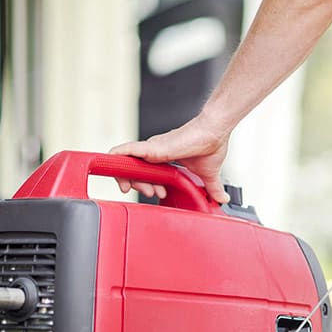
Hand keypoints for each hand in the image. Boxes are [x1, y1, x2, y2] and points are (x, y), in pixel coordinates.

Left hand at [109, 115, 231, 203]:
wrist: (214, 132)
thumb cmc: (211, 145)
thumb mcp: (208, 175)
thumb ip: (212, 188)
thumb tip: (222, 200)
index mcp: (165, 158)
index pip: (146, 172)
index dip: (144, 184)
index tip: (156, 194)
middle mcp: (156, 152)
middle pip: (134, 169)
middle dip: (135, 184)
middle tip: (148, 193)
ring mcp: (153, 149)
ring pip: (129, 163)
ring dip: (126, 177)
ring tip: (130, 188)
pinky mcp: (154, 146)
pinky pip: (129, 150)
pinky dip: (118, 154)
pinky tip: (109, 159)